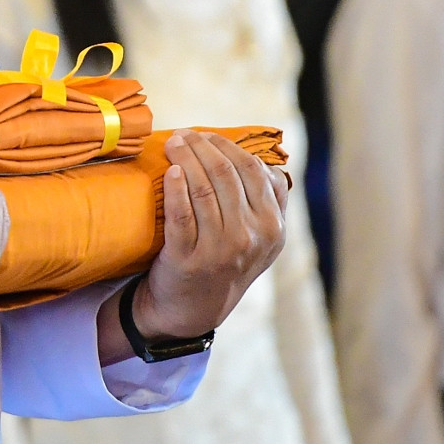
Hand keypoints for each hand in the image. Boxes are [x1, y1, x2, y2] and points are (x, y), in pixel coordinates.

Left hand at [97, 130, 289, 364]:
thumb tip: (268, 159)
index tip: (205, 134)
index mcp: (273, 227)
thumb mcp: (262, 238)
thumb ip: (270, 201)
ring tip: (172, 144)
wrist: (194, 309)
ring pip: (203, 189)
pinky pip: (181, 214)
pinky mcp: (188, 259)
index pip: (254, 170)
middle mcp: (251, 238)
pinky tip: (171, 172)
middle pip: (226, 174)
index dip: (227, 145)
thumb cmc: (227, 262)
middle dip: (202, 146)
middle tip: (183, 134)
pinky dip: (175, 188)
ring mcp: (220, 250)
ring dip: (185, 158)